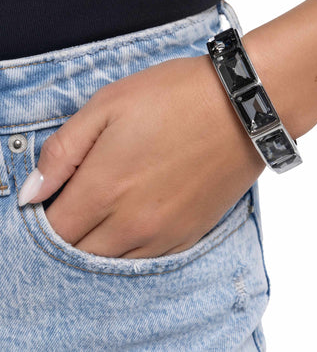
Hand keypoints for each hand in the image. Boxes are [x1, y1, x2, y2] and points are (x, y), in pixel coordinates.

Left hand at [18, 53, 264, 257]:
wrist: (242, 106)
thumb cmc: (175, 97)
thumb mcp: (107, 104)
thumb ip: (63, 151)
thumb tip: (32, 193)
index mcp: (104, 188)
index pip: (52, 227)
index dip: (45, 211)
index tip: (56, 192)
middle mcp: (131, 223)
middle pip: (77, 251)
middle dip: (69, 229)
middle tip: (82, 196)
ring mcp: (162, 234)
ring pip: (110, 262)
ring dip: (98, 241)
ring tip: (111, 204)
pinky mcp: (188, 235)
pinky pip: (145, 260)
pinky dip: (130, 246)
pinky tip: (137, 216)